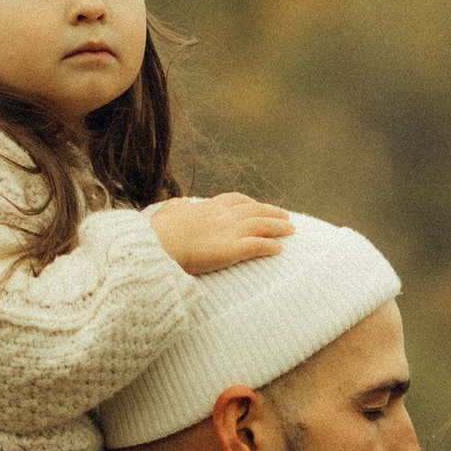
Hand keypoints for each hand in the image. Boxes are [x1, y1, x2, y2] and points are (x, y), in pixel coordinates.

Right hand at [150, 193, 291, 276]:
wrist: (160, 244)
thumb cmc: (160, 231)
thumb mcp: (168, 211)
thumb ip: (178, 207)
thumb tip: (181, 204)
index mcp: (207, 207)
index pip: (234, 200)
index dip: (249, 202)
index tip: (257, 205)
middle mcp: (222, 216)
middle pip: (254, 210)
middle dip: (271, 212)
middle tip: (285, 215)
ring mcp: (228, 231)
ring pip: (261, 225)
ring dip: (278, 226)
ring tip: (291, 229)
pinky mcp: (231, 249)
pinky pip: (257, 245)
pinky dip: (270, 246)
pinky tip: (279, 249)